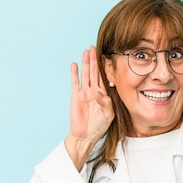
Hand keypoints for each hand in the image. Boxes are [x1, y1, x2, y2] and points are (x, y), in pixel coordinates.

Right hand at [65, 46, 113, 169]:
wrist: (86, 135)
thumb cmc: (99, 126)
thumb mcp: (109, 115)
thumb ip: (107, 103)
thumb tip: (99, 94)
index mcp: (103, 94)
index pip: (104, 77)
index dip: (105, 67)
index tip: (107, 55)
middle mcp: (94, 91)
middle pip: (94, 72)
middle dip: (95, 60)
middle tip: (94, 47)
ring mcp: (84, 93)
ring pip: (85, 74)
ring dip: (86, 63)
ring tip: (86, 51)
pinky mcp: (75, 96)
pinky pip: (75, 83)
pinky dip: (74, 74)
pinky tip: (74, 65)